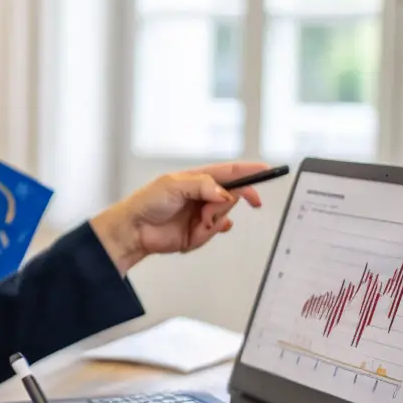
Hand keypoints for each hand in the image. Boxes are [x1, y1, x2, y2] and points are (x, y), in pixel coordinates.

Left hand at [89, 162, 268, 273]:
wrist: (134, 230)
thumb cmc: (147, 202)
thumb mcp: (174, 185)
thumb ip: (203, 185)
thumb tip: (225, 192)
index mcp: (198, 178)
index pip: (231, 172)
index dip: (250, 171)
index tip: (268, 170)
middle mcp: (203, 194)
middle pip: (232, 196)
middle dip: (224, 204)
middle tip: (209, 210)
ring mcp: (202, 213)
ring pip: (224, 215)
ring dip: (213, 220)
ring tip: (196, 222)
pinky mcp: (198, 232)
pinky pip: (216, 231)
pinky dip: (211, 231)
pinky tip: (202, 229)